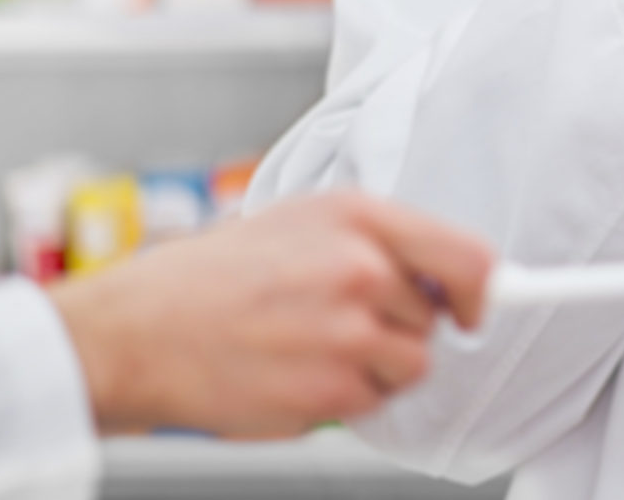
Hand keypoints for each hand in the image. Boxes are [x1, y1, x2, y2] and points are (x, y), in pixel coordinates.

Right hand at [46, 189, 492, 438]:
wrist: (138, 330)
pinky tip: (292, 373)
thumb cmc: (214, 276)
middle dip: (398, 326)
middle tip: (335, 322)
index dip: (485, 290)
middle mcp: (360, 270)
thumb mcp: (303, 221)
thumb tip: (446, 273)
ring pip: (410, 364)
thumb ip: (379, 241)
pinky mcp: (328, 393)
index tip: (478, 307)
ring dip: (374, 366)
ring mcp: (346, 334)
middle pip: (434, 318)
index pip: (469, 257)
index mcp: (360, 218)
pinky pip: (371, 404)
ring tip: (311, 347)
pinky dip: (341, 399)